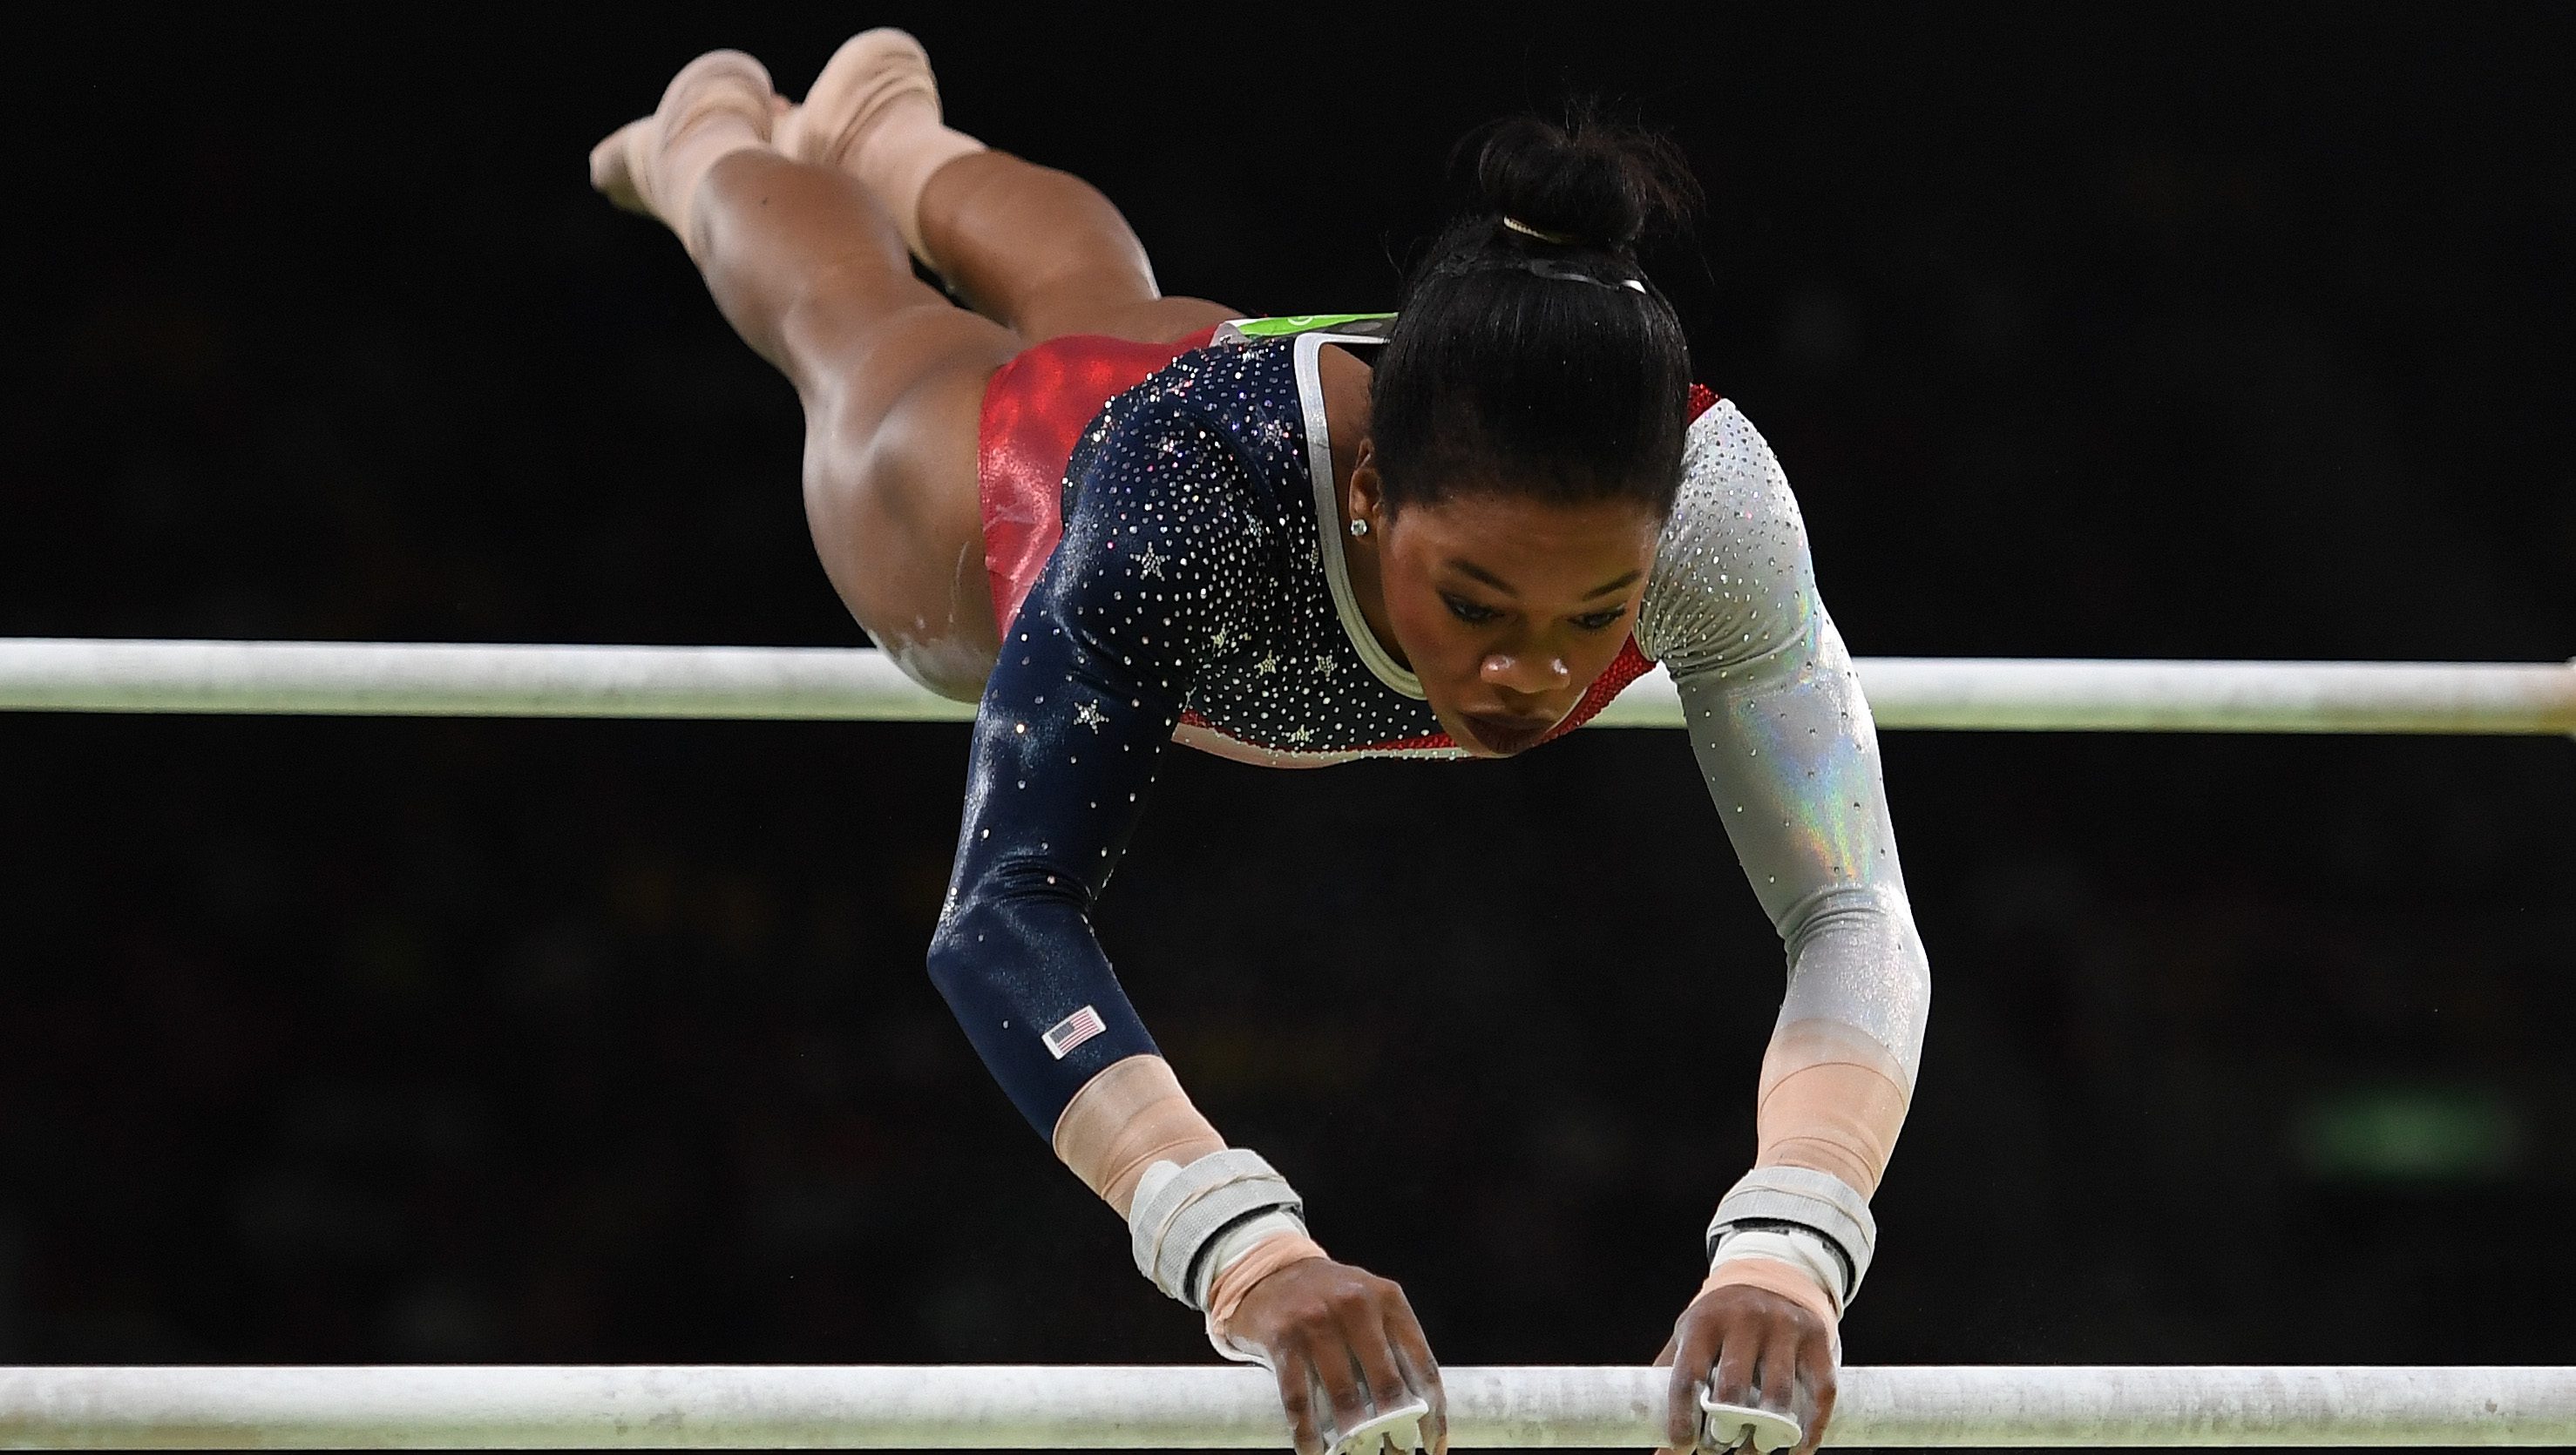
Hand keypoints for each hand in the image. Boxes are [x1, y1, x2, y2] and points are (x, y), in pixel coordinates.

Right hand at [1223, 1255, 1447, 1454]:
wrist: (1267, 1269)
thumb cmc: (1328, 1298)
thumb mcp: (1368, 1306)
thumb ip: (1391, 1345)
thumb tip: (1417, 1411)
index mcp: (1389, 1300)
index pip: (1422, 1366)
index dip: (1433, 1413)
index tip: (1433, 1446)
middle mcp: (1357, 1306)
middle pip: (1388, 1386)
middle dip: (1397, 1431)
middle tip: (1397, 1454)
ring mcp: (1317, 1321)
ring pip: (1345, 1397)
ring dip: (1355, 1439)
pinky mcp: (1283, 1338)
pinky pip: (1299, 1399)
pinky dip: (1308, 1434)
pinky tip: (1314, 1452)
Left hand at [1653, 1282, 1835, 1454]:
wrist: (1773, 1274)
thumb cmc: (1723, 1319)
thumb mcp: (1693, 1333)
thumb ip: (1675, 1373)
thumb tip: (1654, 1427)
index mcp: (1705, 1321)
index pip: (1689, 1375)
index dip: (1683, 1417)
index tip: (1682, 1446)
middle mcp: (1745, 1319)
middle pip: (1734, 1389)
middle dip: (1725, 1429)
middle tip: (1719, 1447)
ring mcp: (1784, 1327)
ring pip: (1778, 1395)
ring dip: (1766, 1435)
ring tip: (1753, 1451)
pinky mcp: (1816, 1338)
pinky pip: (1821, 1391)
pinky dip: (1812, 1428)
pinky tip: (1799, 1448)